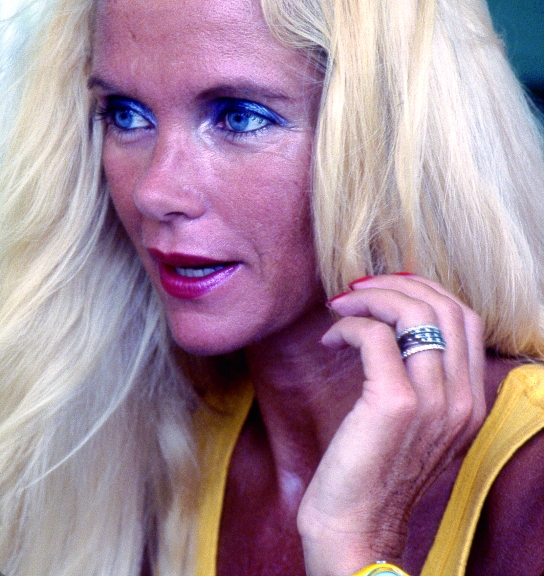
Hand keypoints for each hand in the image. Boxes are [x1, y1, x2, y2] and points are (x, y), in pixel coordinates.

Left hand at [297, 274, 485, 575]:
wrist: (355, 529)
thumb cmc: (372, 471)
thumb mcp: (412, 421)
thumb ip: (418, 376)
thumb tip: (390, 320)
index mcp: (469, 401)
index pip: (466, 318)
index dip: (425, 290)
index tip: (386, 288)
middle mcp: (461, 399)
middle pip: (445, 306)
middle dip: (397, 284)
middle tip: (358, 289)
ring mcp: (433, 402)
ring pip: (414, 313)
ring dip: (370, 298)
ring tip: (341, 306)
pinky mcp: (395, 404)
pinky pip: (376, 336)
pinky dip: (350, 326)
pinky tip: (331, 339)